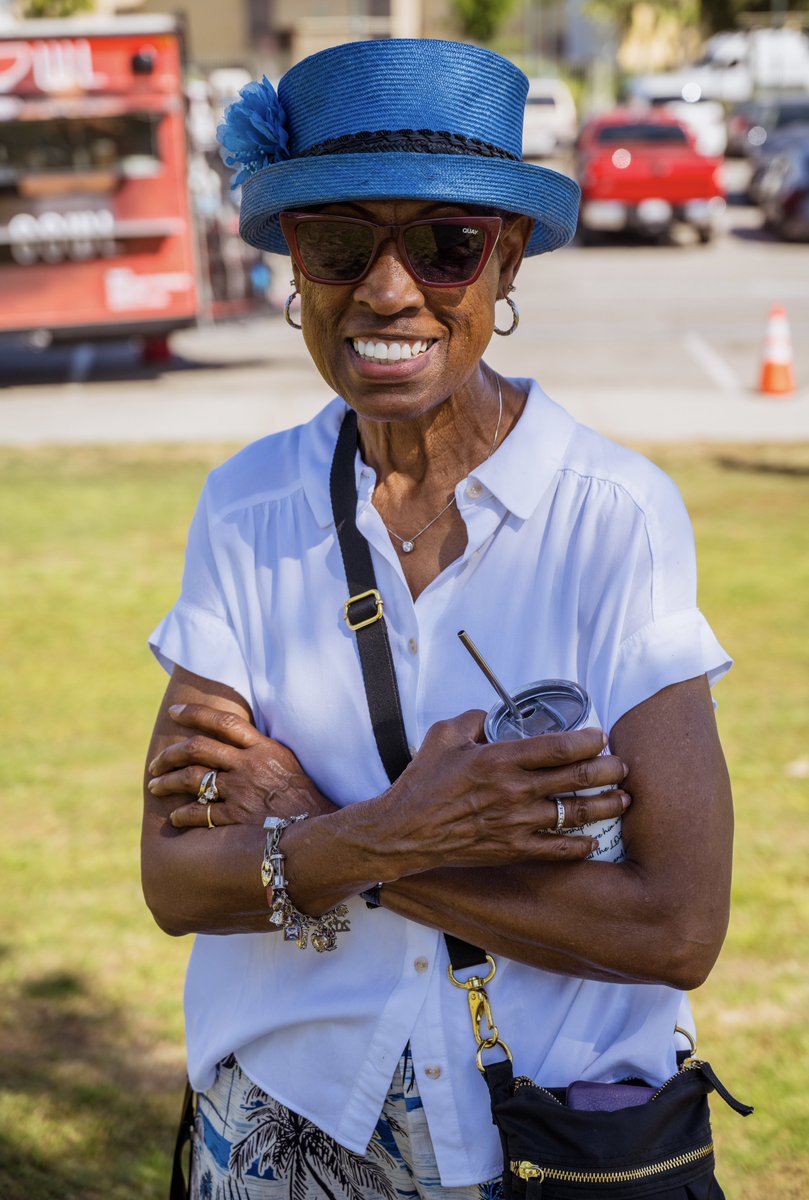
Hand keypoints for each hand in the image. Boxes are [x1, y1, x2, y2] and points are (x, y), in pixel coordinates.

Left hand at [147, 704, 336, 827]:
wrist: (320, 827)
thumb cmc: (305, 796)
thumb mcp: (286, 761)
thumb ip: (260, 749)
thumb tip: (237, 740)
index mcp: (262, 747)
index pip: (223, 721)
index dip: (195, 713)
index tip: (175, 712)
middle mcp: (247, 765)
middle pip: (197, 749)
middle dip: (170, 754)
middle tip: (156, 762)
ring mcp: (241, 791)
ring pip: (192, 779)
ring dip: (167, 782)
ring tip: (154, 786)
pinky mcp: (237, 818)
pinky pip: (201, 813)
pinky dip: (183, 815)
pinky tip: (175, 817)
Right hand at [372, 710, 629, 875]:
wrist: (405, 831)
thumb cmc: (422, 783)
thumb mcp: (443, 736)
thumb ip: (473, 719)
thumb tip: (494, 715)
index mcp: (500, 759)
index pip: (558, 747)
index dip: (588, 741)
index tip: (600, 737)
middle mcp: (515, 790)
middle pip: (577, 778)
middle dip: (608, 770)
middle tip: (622, 766)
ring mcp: (517, 822)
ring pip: (575, 813)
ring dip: (605, 805)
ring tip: (623, 799)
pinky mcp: (513, 848)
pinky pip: (557, 849)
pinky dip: (580, 845)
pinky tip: (593, 840)